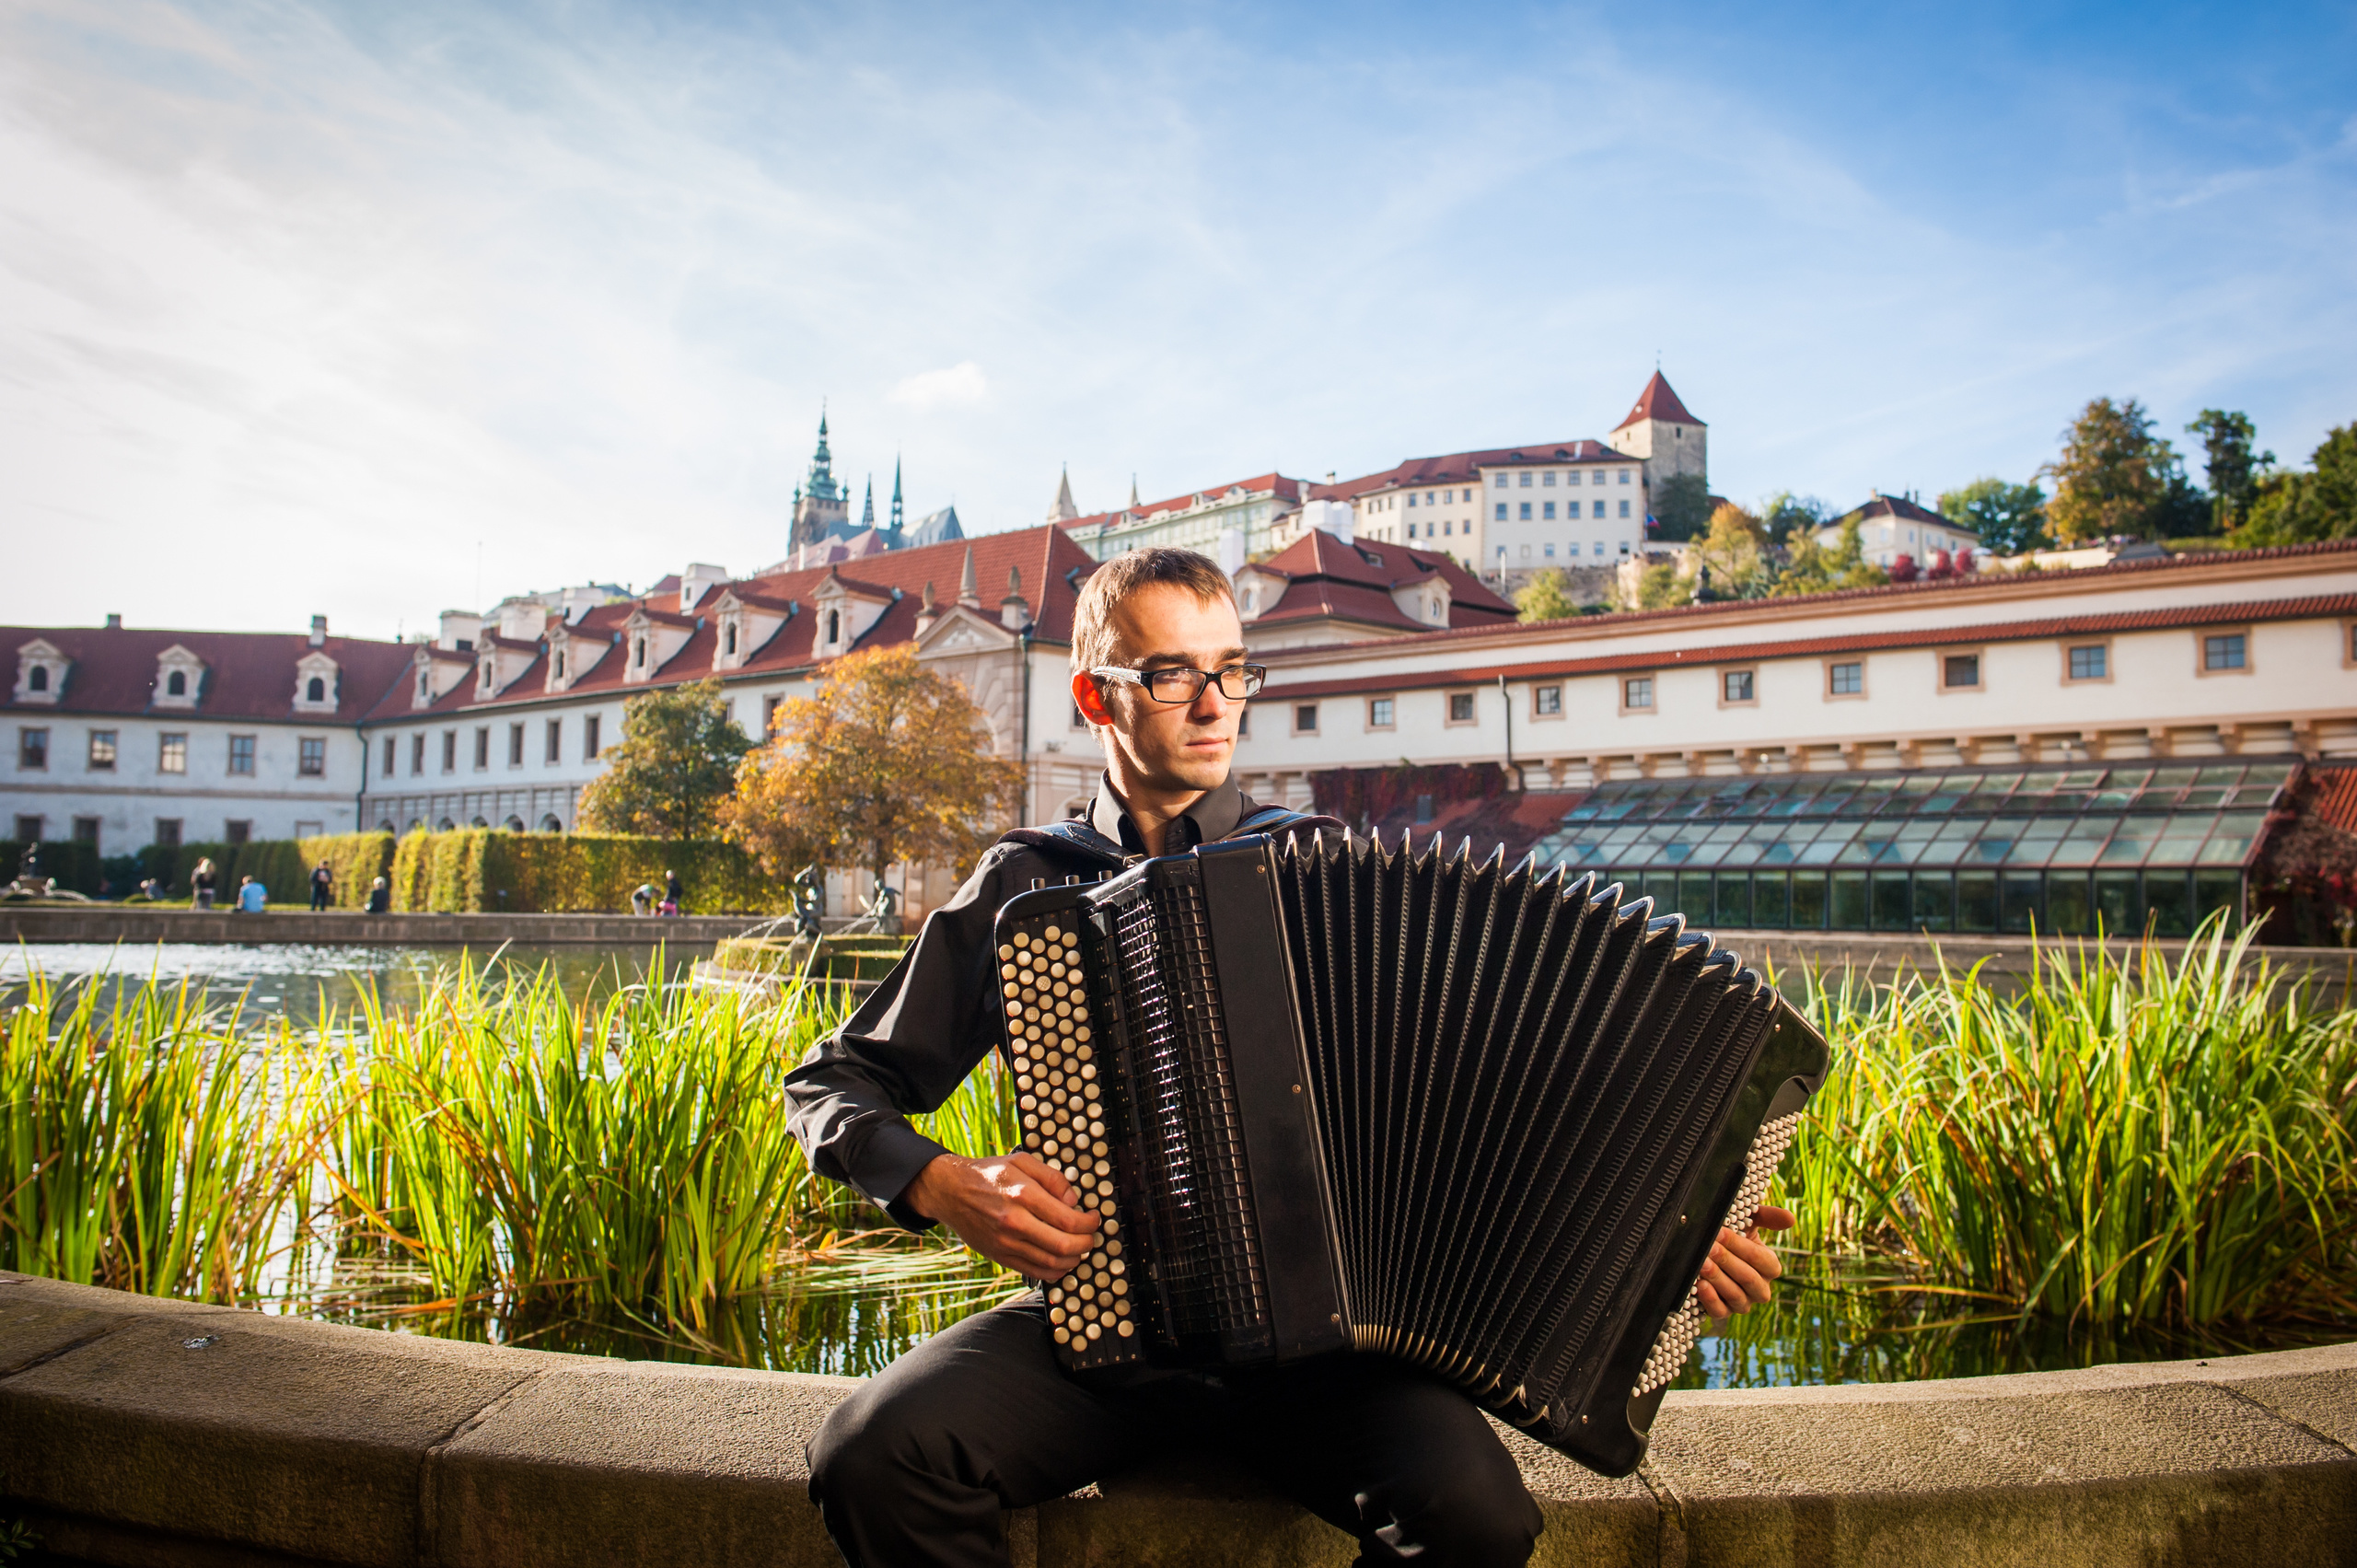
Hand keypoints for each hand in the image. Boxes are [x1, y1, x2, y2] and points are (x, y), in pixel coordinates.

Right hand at [901, 1151, 1099, 1278]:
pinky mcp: (999, 1256)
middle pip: (1064, 1246)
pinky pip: (1034, 1271)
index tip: (1094, 1218)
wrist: (950, 1191)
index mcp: (1023, 1195)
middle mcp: (1015, 1222)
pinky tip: (1061, 1261)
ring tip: (1078, 1248)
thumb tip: (1073, 1202)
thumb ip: (1052, 1178)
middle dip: (1086, 1243)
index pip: (1069, 1220)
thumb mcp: (1022, 1162)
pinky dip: (1054, 1271)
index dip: (1089, 1223)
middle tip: (1091, 1236)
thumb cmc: (989, 1174)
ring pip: (1051, 1263)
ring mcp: (1006, 1243)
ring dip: (1073, 1259)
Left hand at [1698, 1204, 1791, 1319]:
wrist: (1711, 1254)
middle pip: (1748, 1278)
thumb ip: (1768, 1217)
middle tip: (1709, 1248)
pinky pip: (1720, 1311)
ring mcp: (1743, 1303)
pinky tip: (1701, 1286)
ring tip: (1702, 1264)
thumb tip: (1790, 1219)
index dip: (1740, 1246)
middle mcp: (1760, 1289)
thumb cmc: (1735, 1236)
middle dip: (1727, 1261)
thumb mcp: (1749, 1223)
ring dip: (1718, 1278)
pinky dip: (1710, 1300)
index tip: (1720, 1232)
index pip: (1760, 1259)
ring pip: (1736, 1296)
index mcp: (1770, 1267)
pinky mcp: (1724, 1312)